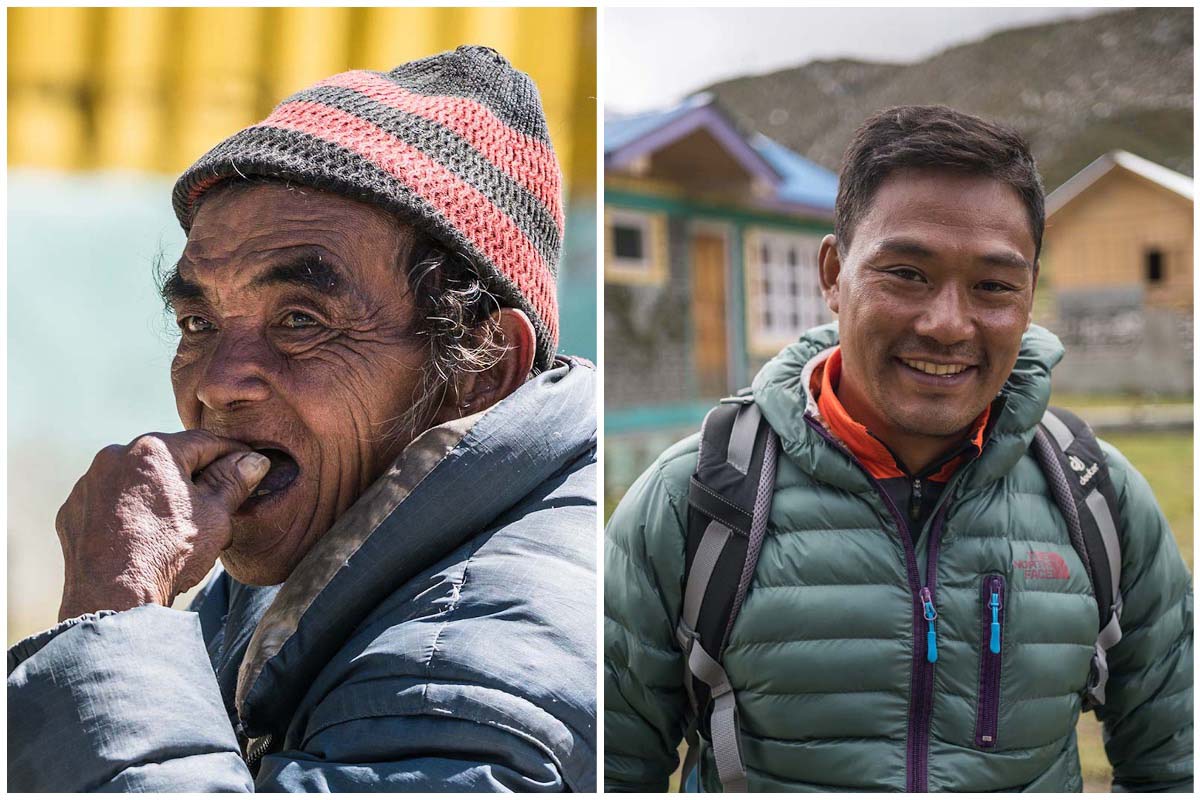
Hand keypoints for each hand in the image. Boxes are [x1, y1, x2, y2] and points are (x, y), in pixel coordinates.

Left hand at [55, 431, 269, 620]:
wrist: (113, 599)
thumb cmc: (169, 553)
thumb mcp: (216, 515)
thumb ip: (234, 481)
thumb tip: (253, 461)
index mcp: (154, 449)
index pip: (205, 442)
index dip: (233, 453)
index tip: (249, 464)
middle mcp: (114, 456)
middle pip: (168, 460)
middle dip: (192, 475)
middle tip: (215, 498)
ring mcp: (88, 484)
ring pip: (135, 480)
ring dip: (157, 493)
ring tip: (176, 522)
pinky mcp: (72, 512)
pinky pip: (108, 503)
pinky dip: (128, 512)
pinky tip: (143, 535)